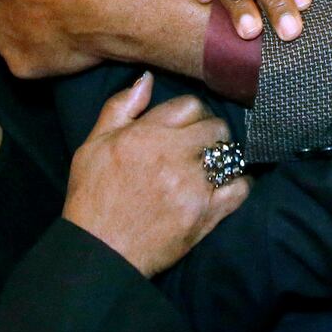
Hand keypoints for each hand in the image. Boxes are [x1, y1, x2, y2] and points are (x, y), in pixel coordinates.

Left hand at [0, 0, 205, 79]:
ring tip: (66, 20)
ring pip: (15, 33)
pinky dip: (40, 54)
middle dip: (30, 0)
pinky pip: (27, 60)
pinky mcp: (25, 69)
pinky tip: (63, 42)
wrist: (121, 10)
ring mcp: (9, 44)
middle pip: (10, 4)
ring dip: (32, 27)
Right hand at [64, 73, 248, 275]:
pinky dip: (238, 185)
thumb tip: (147, 79)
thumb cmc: (92, 197)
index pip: (190, 105)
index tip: (186, 127)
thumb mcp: (92, 146)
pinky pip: (239, 189)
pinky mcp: (206, 215)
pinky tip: (227, 186)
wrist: (98, 252)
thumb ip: (120, 108)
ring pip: (229, 155)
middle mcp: (172, 156)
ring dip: (223, 157)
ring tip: (213, 165)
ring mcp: (192, 186)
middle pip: (215, 127)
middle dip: (210, 133)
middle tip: (201, 146)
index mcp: (145, 135)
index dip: (190, 114)